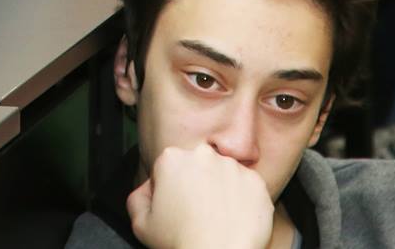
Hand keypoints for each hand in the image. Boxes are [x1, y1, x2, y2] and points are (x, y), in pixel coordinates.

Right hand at [127, 144, 274, 248]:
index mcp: (171, 158)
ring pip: (223, 175)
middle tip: (196, 214)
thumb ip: (138, 198)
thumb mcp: (140, 224)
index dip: (169, 189)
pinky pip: (247, 188)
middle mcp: (203, 155)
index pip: (167, 168)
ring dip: (220, 190)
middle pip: (197, 166)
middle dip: (195, 184)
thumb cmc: (182, 242)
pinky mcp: (256, 182)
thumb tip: (148, 190)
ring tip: (216, 219)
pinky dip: (242, 201)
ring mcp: (233, 167)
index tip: (175, 207)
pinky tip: (233, 220)